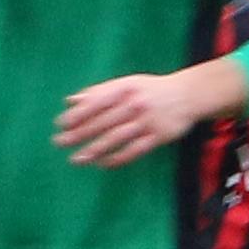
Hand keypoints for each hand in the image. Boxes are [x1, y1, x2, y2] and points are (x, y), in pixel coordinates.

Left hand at [56, 57, 244, 167]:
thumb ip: (98, 92)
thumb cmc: (151, 89)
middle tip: (60, 143)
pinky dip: (118, 158)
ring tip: (77, 159)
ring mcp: (147, 121)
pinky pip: (135, 150)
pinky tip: (104, 164)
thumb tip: (70, 101)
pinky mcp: (159, 136)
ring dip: (95, 149)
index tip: (60, 124)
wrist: (188, 95)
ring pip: (116, 138)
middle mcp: (134, 104)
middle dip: (79, 133)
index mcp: (124, 89)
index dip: (77, 114)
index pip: (95, 103)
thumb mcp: (126, 83)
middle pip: (102, 122)